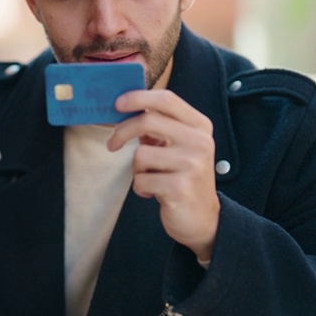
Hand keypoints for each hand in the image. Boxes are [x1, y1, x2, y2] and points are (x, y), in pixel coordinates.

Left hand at [107, 89, 219, 261]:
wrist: (203, 218)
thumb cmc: (184, 178)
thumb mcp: (178, 147)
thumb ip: (159, 128)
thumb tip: (126, 108)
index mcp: (199, 126)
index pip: (167, 99)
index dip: (138, 97)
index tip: (117, 103)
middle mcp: (199, 142)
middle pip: (148, 121)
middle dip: (122, 132)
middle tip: (112, 144)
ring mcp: (191, 165)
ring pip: (141, 154)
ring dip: (137, 170)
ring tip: (152, 179)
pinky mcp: (179, 188)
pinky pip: (141, 180)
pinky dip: (141, 188)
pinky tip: (156, 193)